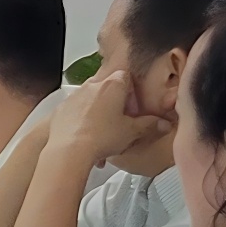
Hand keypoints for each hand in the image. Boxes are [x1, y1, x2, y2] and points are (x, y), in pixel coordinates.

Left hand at [52, 64, 166, 171]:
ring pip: (92, 99)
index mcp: (113, 85)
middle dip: (116, 102)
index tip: (134, 105)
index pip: (127, 77)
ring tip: (104, 132)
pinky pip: (76, 110)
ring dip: (99, 111)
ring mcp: (75, 96)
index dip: (133, 91)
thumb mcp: (132, 132)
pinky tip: (87, 135)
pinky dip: (82, 120)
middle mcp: (92, 85)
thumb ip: (150, 125)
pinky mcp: (62, 108)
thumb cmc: (100, 137)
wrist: (69, 150)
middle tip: (121, 120)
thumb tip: (163, 124)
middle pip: (108, 87)